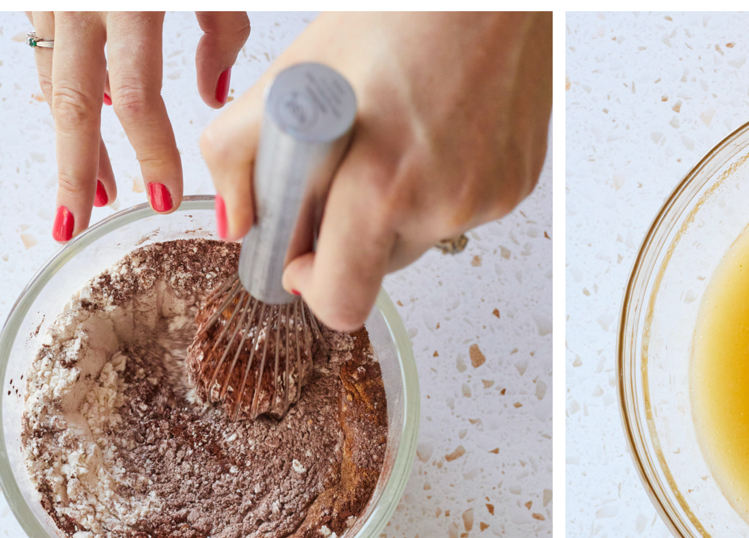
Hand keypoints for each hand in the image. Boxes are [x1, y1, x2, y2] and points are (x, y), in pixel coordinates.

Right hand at [27, 10, 250, 240]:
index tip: (166, 199)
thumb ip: (223, 29)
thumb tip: (215, 96)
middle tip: (77, 229)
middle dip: (75, 175)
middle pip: (74, 106)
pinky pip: (49, 55)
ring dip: (75, 146)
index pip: (137, 99)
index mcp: (131, 1)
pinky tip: (89, 128)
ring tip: (98, 196)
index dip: (151, 154)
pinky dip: (68, 97)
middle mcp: (80, 1)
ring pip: (56, 86)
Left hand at [201, 12, 551, 330]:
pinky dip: (436, 184)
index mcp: (383, 181)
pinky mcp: (513, 190)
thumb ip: (242, 151)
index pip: (340, 298)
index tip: (300, 258)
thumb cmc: (404, 16)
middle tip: (347, 166)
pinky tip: (439, 128)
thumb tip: (235, 221)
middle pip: (374, 270)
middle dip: (350, 234)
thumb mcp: (298, 72)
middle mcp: (440, 203)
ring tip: (398, 132)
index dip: (312, 285)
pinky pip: (457, 213)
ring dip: (395, 205)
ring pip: (415, 239)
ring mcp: (483, 202)